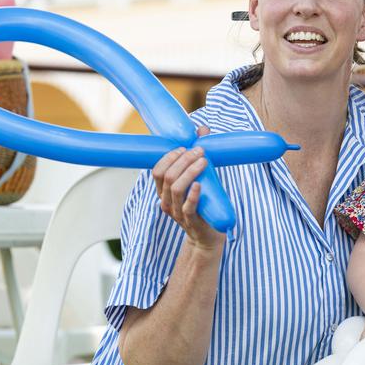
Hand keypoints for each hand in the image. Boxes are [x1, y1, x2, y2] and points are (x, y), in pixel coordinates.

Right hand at [152, 126, 223, 252]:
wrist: (208, 236)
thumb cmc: (202, 204)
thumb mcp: (197, 180)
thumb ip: (197, 158)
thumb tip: (203, 129)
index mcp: (163, 192)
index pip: (157, 171)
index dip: (168, 157)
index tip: (184, 147)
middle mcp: (166, 202)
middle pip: (168, 177)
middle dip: (183, 160)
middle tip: (200, 150)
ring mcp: (177, 213)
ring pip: (176, 189)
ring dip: (189, 172)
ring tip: (204, 161)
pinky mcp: (191, 222)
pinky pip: (188, 207)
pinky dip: (193, 195)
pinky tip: (199, 185)